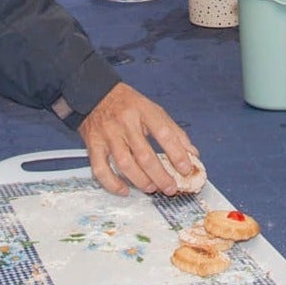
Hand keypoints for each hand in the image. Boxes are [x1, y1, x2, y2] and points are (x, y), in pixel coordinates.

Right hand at [77, 83, 199, 196]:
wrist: (95, 93)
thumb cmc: (128, 105)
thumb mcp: (154, 110)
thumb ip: (174, 131)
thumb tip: (192, 154)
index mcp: (144, 111)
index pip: (164, 133)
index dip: (177, 153)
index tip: (186, 168)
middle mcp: (125, 123)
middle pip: (144, 154)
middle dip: (160, 175)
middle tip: (170, 188)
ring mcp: (108, 135)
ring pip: (124, 164)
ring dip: (140, 180)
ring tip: (152, 188)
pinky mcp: (93, 145)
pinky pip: (101, 169)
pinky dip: (112, 183)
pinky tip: (124, 190)